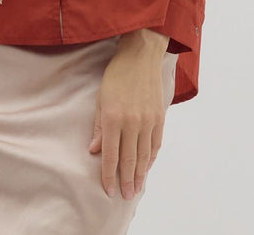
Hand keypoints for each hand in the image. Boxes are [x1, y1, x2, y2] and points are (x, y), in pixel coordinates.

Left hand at [88, 30, 168, 199]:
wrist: (140, 57)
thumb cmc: (116, 76)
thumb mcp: (100, 99)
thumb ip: (98, 127)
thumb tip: (94, 150)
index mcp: (113, 118)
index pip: (110, 154)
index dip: (108, 175)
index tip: (108, 190)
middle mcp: (131, 122)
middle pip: (129, 159)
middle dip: (126, 180)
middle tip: (125, 196)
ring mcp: (147, 121)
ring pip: (144, 155)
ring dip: (140, 174)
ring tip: (136, 187)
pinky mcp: (159, 118)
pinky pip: (156, 144)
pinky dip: (151, 158)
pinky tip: (147, 167)